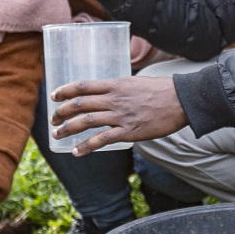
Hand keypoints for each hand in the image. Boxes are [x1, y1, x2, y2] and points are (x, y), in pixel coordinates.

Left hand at [50, 77, 188, 155]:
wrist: (181, 100)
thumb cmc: (161, 90)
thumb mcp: (136, 82)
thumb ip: (120, 87)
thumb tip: (108, 92)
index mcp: (116, 84)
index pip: (83, 85)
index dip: (65, 91)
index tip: (54, 96)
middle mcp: (114, 99)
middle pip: (80, 103)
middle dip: (62, 112)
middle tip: (53, 119)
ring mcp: (120, 116)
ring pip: (86, 121)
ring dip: (67, 129)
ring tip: (57, 135)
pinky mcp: (128, 132)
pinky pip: (102, 139)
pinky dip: (86, 146)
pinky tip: (76, 151)